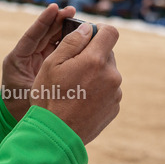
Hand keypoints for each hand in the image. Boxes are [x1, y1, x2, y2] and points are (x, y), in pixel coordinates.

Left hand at [0, 3, 75, 121]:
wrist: (15, 120)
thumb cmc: (19, 109)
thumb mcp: (29, 93)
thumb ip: (43, 80)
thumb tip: (63, 67)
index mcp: (17, 59)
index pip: (32, 36)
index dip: (43, 22)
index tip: (54, 8)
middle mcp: (27, 56)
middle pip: (43, 34)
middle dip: (57, 22)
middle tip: (72, 11)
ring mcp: (37, 60)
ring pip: (52, 40)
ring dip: (64, 29)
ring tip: (78, 18)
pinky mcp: (46, 65)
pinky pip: (58, 50)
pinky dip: (68, 43)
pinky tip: (82, 37)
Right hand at [33, 22, 121, 143]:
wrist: (56, 136)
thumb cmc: (49, 98)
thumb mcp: (51, 65)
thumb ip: (71, 42)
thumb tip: (87, 28)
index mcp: (95, 60)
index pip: (111, 32)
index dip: (99, 31)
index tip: (88, 36)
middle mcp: (111, 75)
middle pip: (107, 54)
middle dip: (92, 56)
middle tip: (72, 68)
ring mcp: (115, 93)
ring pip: (107, 74)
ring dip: (95, 75)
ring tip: (74, 90)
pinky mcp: (114, 108)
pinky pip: (108, 91)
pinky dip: (97, 92)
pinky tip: (80, 102)